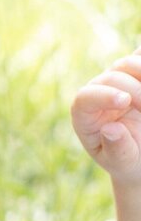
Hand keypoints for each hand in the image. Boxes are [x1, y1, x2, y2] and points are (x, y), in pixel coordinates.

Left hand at [72, 51, 140, 182]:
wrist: (140, 153)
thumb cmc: (127, 160)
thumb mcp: (122, 162)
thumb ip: (117, 149)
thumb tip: (109, 129)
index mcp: (85, 115)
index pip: (85, 97)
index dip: (104, 95)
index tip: (125, 101)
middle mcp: (98, 92)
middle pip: (112, 77)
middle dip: (137, 91)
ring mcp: (117, 80)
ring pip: (129, 63)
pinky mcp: (134, 74)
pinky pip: (140, 57)